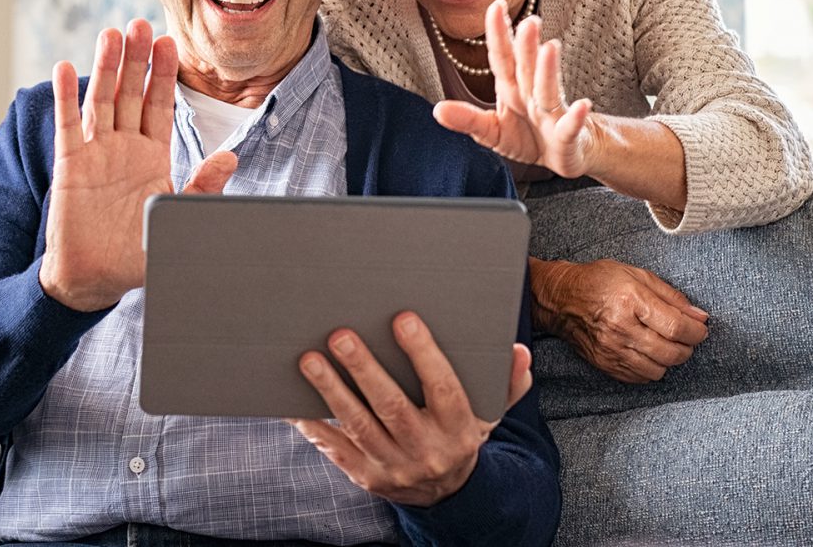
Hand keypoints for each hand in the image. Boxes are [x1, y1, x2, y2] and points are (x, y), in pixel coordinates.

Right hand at [40, 20, 236, 311]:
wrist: (95, 278)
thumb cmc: (137, 251)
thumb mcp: (176, 215)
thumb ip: (202, 185)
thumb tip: (230, 156)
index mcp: (153, 155)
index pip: (160, 105)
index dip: (165, 74)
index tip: (171, 42)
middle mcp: (124, 146)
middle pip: (131, 93)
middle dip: (138, 59)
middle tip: (141, 24)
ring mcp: (96, 152)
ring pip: (102, 100)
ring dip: (106, 68)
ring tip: (110, 34)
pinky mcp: (70, 164)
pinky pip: (68, 125)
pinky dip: (67, 97)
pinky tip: (65, 69)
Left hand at [288, 313, 533, 506]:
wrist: (448, 494)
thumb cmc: (463, 433)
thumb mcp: (491, 412)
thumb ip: (506, 382)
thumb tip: (519, 352)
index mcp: (459, 427)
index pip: (441, 387)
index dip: (423, 352)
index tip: (403, 317)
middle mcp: (427, 450)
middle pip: (391, 406)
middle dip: (364, 369)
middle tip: (340, 335)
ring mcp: (394, 467)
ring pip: (358, 426)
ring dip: (331, 391)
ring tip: (309, 359)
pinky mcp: (367, 477)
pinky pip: (335, 448)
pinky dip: (312, 424)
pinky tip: (293, 400)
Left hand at [433, 0, 594, 175]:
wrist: (562, 155)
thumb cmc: (527, 136)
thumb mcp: (492, 131)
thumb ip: (467, 119)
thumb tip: (437, 110)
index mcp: (512, 87)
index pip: (502, 57)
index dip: (499, 33)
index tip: (496, 5)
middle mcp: (531, 94)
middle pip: (527, 66)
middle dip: (526, 44)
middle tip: (529, 21)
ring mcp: (551, 113)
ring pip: (548, 89)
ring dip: (548, 70)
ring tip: (551, 48)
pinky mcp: (567, 136)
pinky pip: (571, 125)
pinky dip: (576, 116)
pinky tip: (583, 105)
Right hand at [535, 258, 707, 382]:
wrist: (561, 299)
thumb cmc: (599, 282)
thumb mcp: (637, 275)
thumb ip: (672, 297)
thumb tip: (699, 317)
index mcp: (631, 300)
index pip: (676, 327)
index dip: (697, 332)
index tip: (700, 329)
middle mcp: (621, 328)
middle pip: (671, 352)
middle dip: (687, 347)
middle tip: (686, 337)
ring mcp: (612, 349)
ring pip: (659, 370)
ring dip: (669, 360)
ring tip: (666, 344)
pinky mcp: (606, 364)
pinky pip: (640, 378)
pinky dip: (651, 368)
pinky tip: (648, 353)